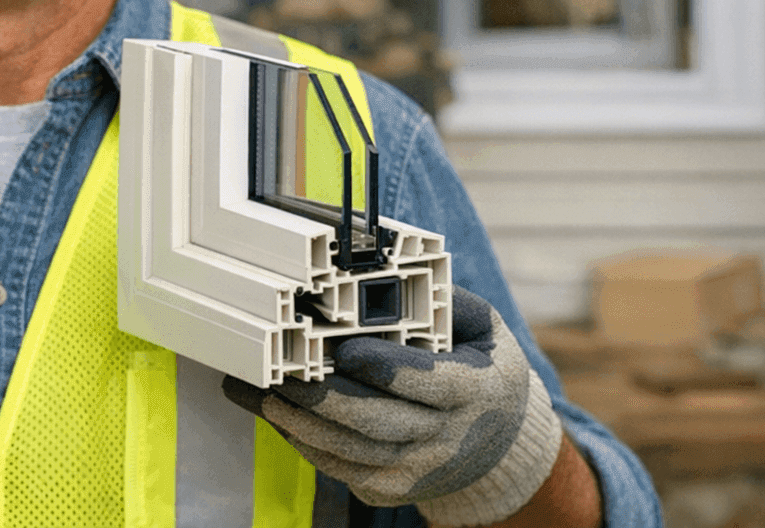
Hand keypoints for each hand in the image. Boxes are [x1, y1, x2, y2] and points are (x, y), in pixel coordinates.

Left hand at [223, 287, 562, 525]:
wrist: (501, 444)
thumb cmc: (482, 370)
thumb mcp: (484, 329)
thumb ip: (446, 301)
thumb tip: (393, 276)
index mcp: (474, 390)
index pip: (427, 382)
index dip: (384, 367)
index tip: (346, 350)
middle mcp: (447, 438)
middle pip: (376, 421)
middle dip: (323, 398)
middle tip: (283, 373)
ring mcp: (418, 470)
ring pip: (351, 451)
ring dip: (301, 424)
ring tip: (263, 394)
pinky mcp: (391, 488)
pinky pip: (341, 469)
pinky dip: (305, 444)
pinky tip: (279, 417)